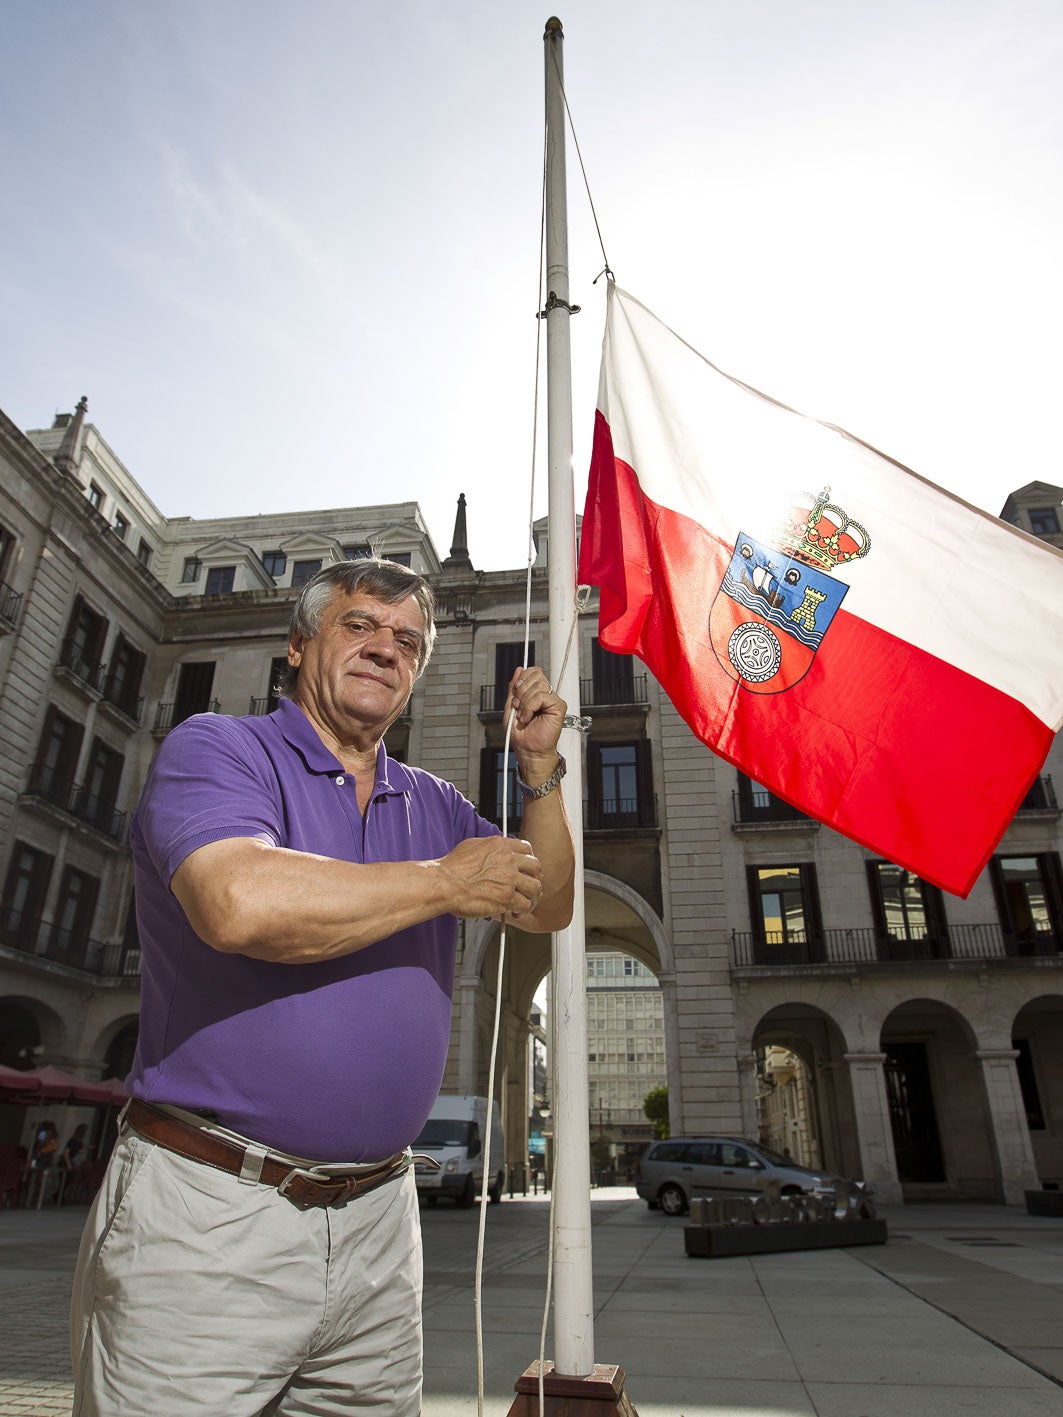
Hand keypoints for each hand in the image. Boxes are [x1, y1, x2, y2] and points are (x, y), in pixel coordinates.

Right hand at [441, 836, 543, 921]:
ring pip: (535, 887)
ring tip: (524, 903)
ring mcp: (509, 879)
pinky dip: (522, 911)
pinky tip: (514, 913)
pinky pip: (525, 905)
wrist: (445, 884)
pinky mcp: (507, 897)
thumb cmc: (452, 868)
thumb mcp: (472, 846)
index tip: (525, 868)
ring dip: (531, 896)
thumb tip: (496, 853)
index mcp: (500, 846)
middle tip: (527, 886)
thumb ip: (490, 848)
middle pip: (536, 867)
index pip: (527, 848)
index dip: (528, 860)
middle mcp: (508, 859)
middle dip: (533, 878)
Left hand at [504, 666, 565, 781]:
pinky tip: (528, 718)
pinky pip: (542, 696)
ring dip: (524, 701)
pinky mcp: (559, 706)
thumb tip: (519, 669)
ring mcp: (553, 700)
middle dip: (521, 690)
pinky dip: (530, 707)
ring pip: (538, 685)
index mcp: (536, 692)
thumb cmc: (521, 733)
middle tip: (518, 707)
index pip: (532, 672)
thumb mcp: (511, 706)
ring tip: (523, 716)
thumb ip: (514, 687)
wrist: (528, 749)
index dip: (521, 679)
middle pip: (535, 674)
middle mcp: (546, 694)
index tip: (515, 696)